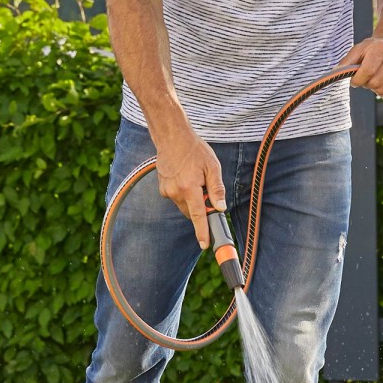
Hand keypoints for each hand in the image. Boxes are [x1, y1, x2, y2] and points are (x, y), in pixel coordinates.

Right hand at [152, 125, 224, 247]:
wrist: (172, 137)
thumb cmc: (195, 150)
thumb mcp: (212, 166)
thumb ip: (216, 188)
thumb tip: (220, 207)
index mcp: (189, 188)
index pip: (198, 215)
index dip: (202, 232)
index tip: (204, 245)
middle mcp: (176, 192)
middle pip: (191, 212)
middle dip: (200, 209)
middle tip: (206, 192)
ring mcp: (167, 190)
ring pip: (184, 205)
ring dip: (192, 200)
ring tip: (194, 178)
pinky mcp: (162, 188)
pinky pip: (176, 198)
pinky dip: (183, 193)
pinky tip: (185, 177)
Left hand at [345, 34, 382, 98]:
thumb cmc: (373, 48)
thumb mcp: (358, 50)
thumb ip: (346, 62)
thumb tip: (334, 73)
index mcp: (381, 49)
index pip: (367, 72)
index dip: (358, 80)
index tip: (355, 80)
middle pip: (375, 83)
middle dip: (366, 84)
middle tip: (367, 77)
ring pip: (382, 91)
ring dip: (375, 88)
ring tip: (376, 77)